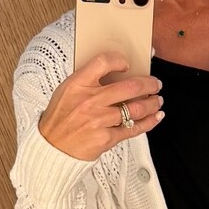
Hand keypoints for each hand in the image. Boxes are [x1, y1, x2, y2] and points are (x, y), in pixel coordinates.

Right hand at [37, 52, 164, 159]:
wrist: (51, 148)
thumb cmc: (60, 119)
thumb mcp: (67, 92)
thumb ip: (88, 81)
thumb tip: (117, 73)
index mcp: (77, 84)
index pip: (103, 62)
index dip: (119, 60)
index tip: (127, 64)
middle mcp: (89, 101)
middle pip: (129, 87)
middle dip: (149, 84)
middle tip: (155, 84)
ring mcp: (99, 120)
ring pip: (136, 108)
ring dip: (152, 103)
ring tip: (157, 100)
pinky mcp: (106, 138)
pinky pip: (134, 128)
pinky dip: (149, 122)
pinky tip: (156, 117)